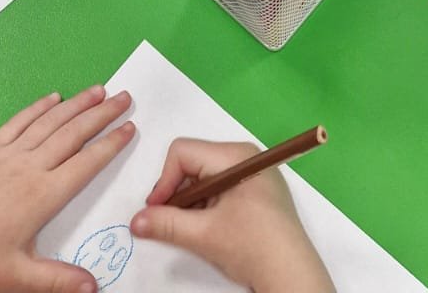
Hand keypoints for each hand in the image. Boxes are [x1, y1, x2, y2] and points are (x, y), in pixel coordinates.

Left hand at [0, 85, 136, 292]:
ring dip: (76, 104)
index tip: (130, 128)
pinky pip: (18, 123)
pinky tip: (51, 97)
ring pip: (49, 122)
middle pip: (73, 134)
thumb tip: (94, 287)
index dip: (110, 145)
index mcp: (42, 196)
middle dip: (101, 114)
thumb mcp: (18, 279)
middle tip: (124, 97)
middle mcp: (29, 168)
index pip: (86, 164)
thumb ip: (59, 281)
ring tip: (97, 90)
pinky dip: (37, 107)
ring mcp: (7, 156)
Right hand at [131, 138, 334, 292]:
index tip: (157, 212)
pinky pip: (221, 187)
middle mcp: (245, 156)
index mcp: (234, 156)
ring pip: (206, 178)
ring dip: (192, 203)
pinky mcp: (258, 190)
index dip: (164, 181)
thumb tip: (135, 220)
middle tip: (172, 223)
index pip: (183, 152)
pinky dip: (208, 206)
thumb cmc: (251, 246)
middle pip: (194, 163)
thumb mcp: (204, 235)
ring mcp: (253, 173)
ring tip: (194, 229)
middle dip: (178, 194)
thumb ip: (166, 224)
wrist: (291, 274)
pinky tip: (211, 229)